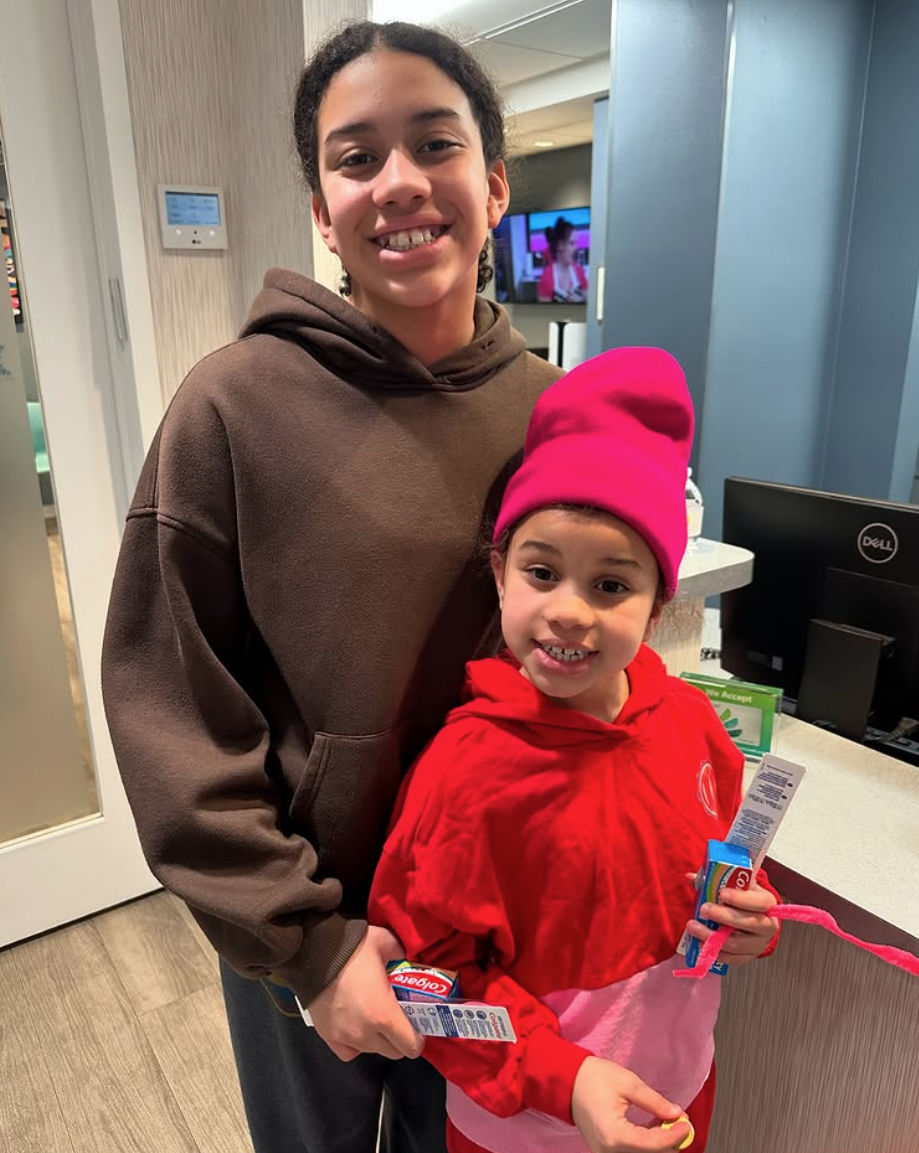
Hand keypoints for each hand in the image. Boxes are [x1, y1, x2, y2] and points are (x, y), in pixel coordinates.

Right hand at [306, 926, 423, 1061]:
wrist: (313, 951)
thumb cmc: (353, 948)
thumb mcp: (387, 943)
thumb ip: (403, 956)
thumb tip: (408, 963)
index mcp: (385, 1015)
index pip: (412, 1047)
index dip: (418, 1037)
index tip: (416, 1023)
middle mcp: (366, 1034)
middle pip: (394, 1052)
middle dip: (400, 1038)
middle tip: (398, 1017)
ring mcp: (345, 1038)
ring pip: (372, 1051)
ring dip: (379, 1039)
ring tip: (375, 1016)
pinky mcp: (328, 1037)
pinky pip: (349, 1052)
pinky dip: (356, 1044)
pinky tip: (356, 1026)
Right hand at [571, 1057, 691, 1151]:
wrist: (566, 1080)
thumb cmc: (592, 1078)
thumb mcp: (628, 1083)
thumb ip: (654, 1102)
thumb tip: (676, 1114)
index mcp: (614, 1135)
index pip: (653, 1145)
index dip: (674, 1135)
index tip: (687, 1124)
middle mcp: (609, 1151)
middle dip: (670, 1142)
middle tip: (681, 1123)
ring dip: (659, 1145)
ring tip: (668, 1123)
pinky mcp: (605, 1152)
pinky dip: (647, 1145)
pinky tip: (654, 1129)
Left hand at [685, 874, 778, 966]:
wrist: (753, 917)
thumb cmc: (743, 899)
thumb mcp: (735, 885)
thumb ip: (714, 880)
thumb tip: (690, 878)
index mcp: (767, 902)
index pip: (759, 902)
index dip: (741, 899)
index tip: (722, 893)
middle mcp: (768, 925)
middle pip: (750, 923)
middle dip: (724, 916)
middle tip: (704, 909)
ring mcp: (759, 943)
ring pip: (737, 944)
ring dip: (713, 936)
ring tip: (694, 926)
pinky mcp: (748, 956)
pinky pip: (732, 958)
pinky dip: (715, 952)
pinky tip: (701, 942)